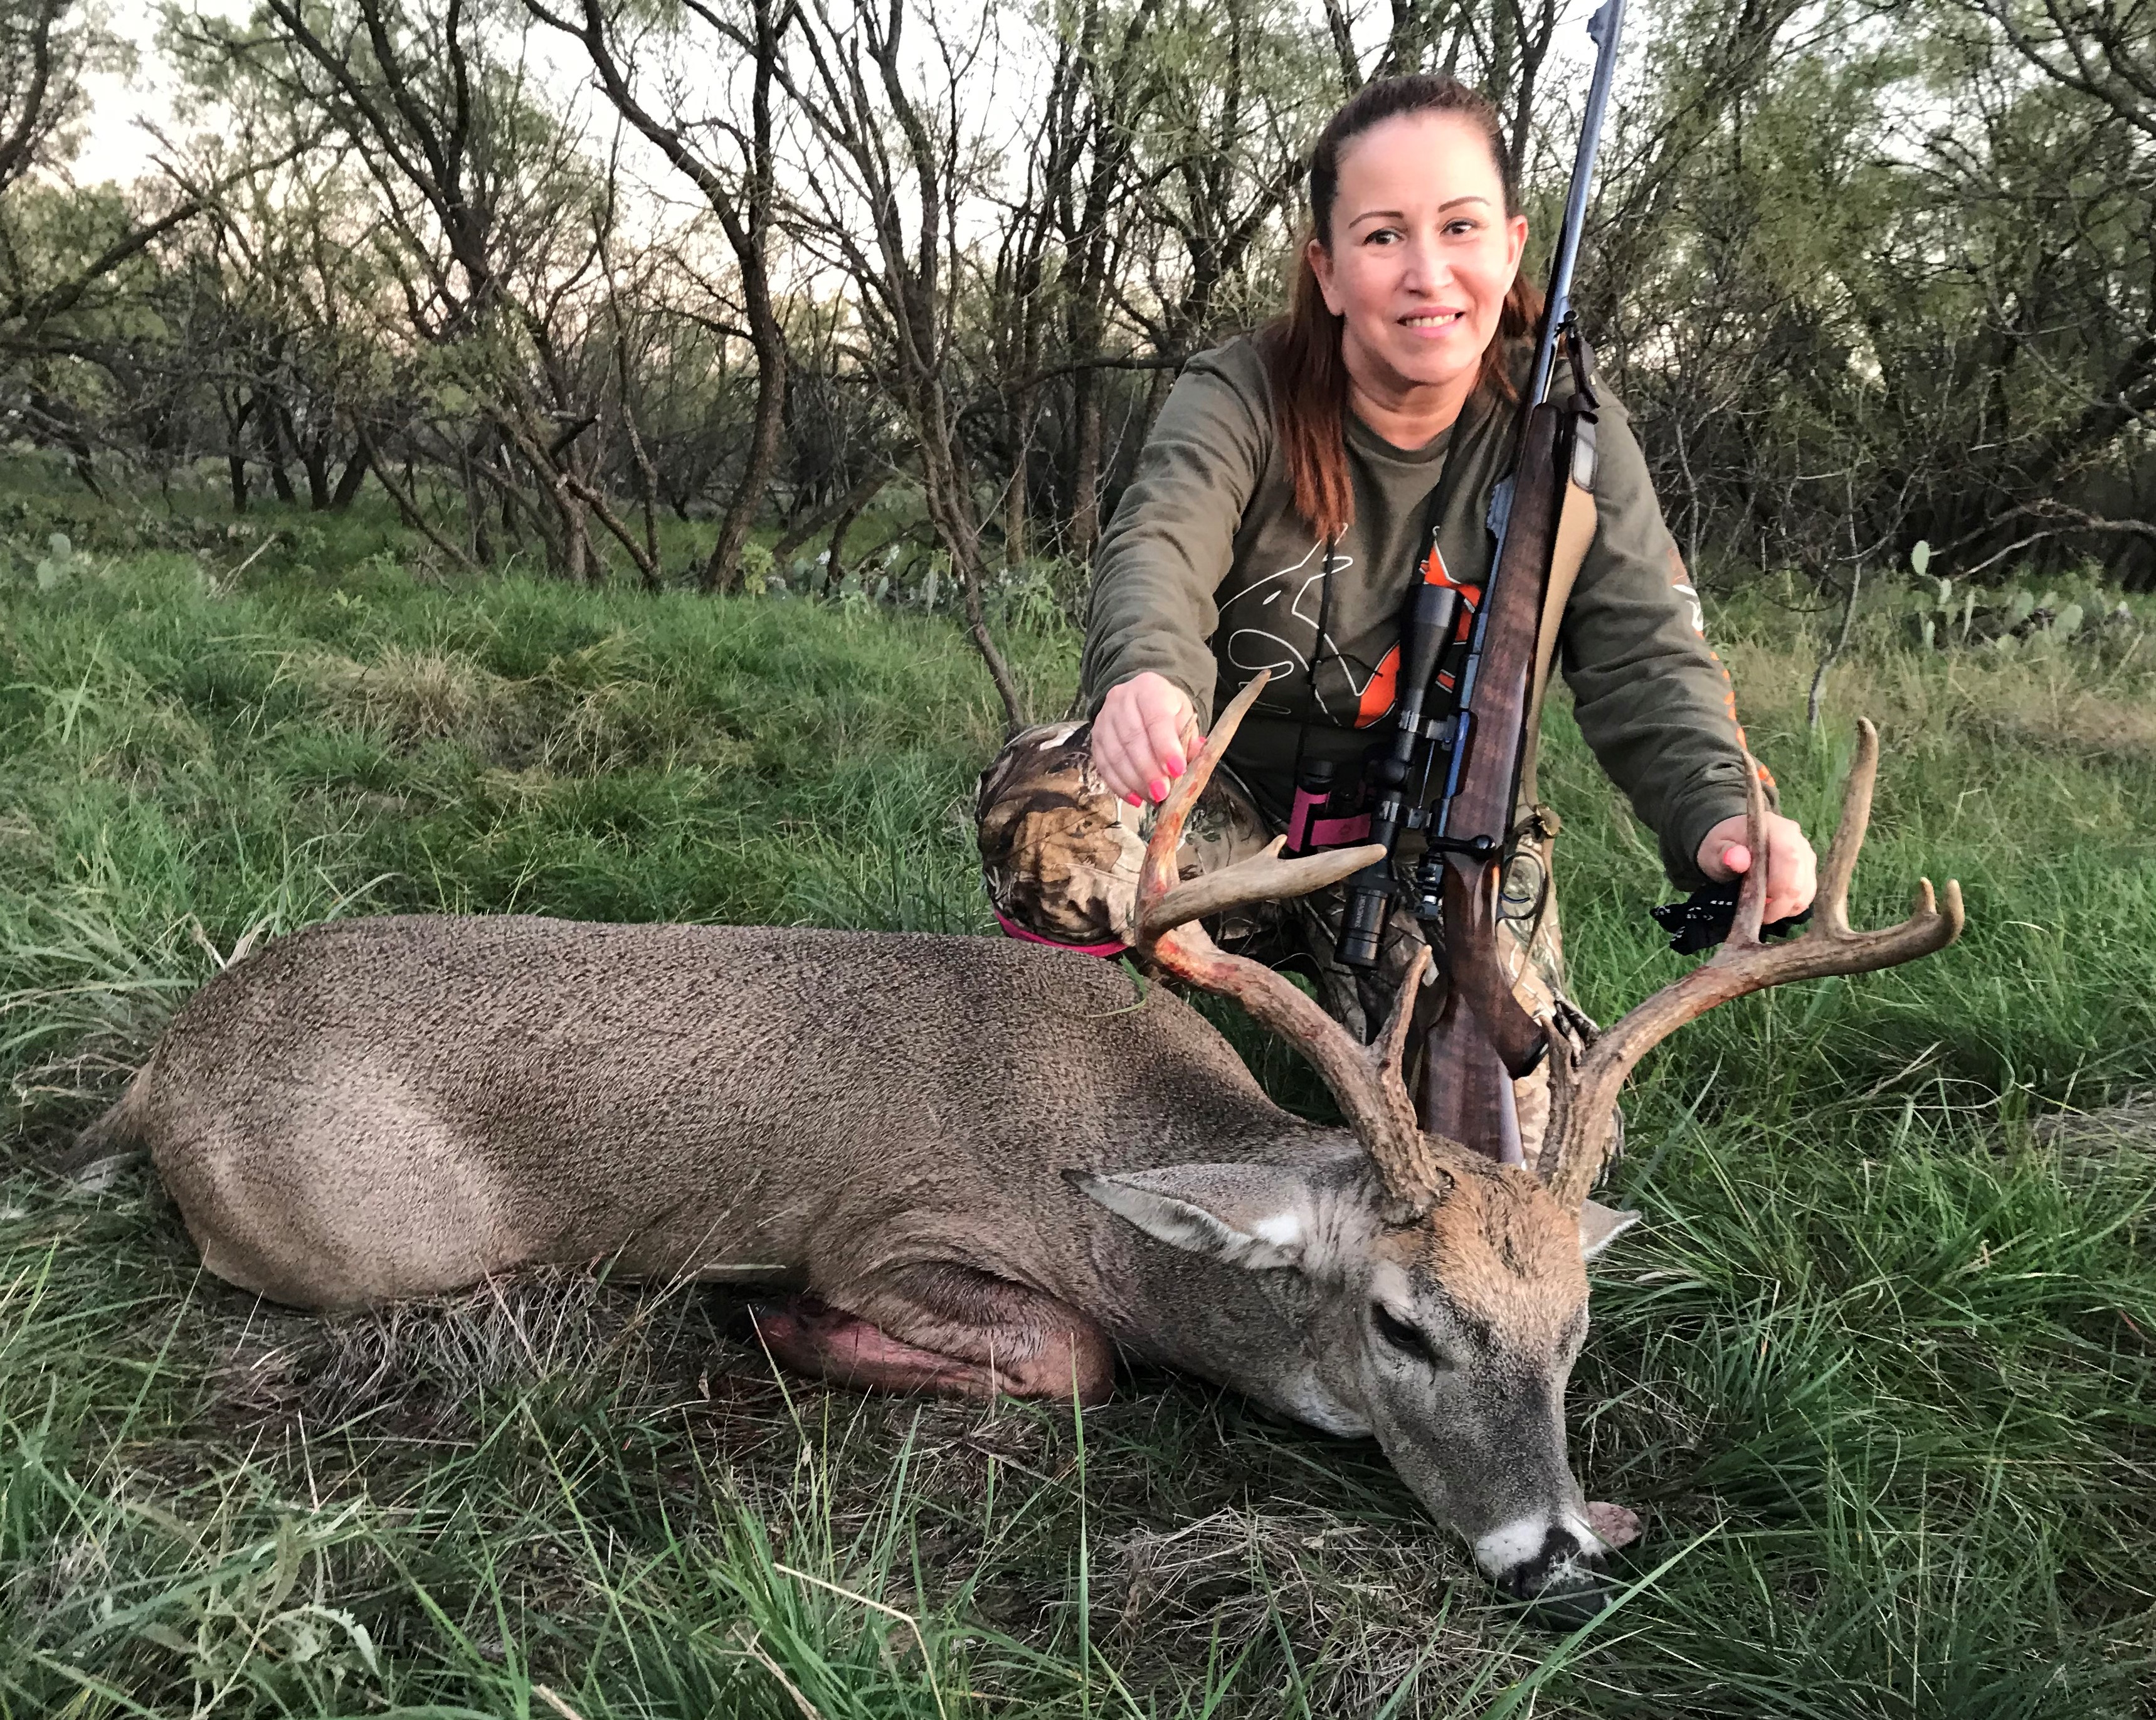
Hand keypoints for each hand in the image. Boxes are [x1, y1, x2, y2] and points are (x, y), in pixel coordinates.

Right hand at [1092, 673, 1200, 805]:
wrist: (1141, 699)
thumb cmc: (1167, 709)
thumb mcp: (1184, 715)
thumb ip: (1189, 738)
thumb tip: (1193, 759)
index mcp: (1148, 688)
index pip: (1156, 718)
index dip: (1166, 746)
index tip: (1177, 770)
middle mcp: (1121, 700)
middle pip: (1132, 738)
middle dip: (1149, 770)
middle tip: (1163, 793)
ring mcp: (1104, 719)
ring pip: (1115, 754)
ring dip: (1135, 782)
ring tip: (1153, 799)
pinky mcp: (1095, 738)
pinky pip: (1104, 765)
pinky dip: (1120, 786)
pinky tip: (1135, 798)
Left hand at [1695, 809, 1816, 923]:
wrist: (1730, 840)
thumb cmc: (1722, 845)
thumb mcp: (1714, 849)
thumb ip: (1724, 854)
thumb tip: (1738, 860)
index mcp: (1776, 829)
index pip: (1789, 860)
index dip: (1777, 887)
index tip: (1758, 906)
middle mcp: (1797, 839)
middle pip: (1800, 879)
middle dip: (1781, 904)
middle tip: (1759, 915)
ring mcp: (1805, 854)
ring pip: (1806, 890)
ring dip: (1786, 907)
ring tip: (1763, 909)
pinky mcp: (1808, 868)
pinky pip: (1807, 893)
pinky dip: (1792, 905)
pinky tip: (1773, 905)